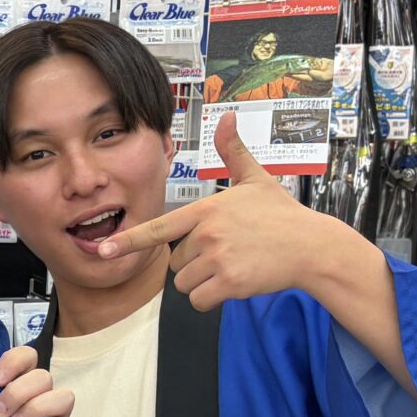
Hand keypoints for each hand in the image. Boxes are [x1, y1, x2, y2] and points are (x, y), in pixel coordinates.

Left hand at [98, 112, 366, 310]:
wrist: (312, 246)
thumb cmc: (281, 214)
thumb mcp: (255, 178)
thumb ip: (233, 152)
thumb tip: (227, 116)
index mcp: (206, 210)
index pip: (159, 228)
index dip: (129, 240)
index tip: (104, 250)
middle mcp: (207, 234)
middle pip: (175, 262)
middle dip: (194, 263)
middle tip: (226, 252)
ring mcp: (218, 259)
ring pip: (185, 284)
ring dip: (203, 282)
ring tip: (232, 266)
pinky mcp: (230, 283)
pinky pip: (200, 300)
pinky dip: (211, 298)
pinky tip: (234, 284)